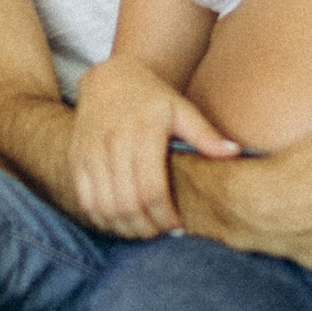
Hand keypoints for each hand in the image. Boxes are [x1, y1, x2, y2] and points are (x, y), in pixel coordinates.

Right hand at [68, 55, 236, 238]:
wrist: (108, 78)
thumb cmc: (151, 97)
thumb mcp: (181, 108)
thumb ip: (205, 135)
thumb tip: (235, 153)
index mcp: (143, 133)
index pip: (152, 189)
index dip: (165, 215)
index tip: (177, 226)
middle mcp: (113, 143)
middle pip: (128, 204)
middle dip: (147, 227)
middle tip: (162, 233)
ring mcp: (90, 153)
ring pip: (105, 207)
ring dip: (125, 228)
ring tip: (144, 230)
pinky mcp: (76, 159)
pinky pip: (86, 201)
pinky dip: (103, 219)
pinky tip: (121, 222)